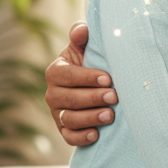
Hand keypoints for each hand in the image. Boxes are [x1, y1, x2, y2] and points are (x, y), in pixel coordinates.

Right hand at [45, 22, 116, 146]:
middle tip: (114, 97)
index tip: (108, 78)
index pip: (68, 75)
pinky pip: (68, 136)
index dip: (87, 77)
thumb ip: (81, 35)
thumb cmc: (90, 60)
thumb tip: (82, 30)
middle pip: (69, 99)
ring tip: (110, 115)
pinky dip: (81, 137)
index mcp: (56, 71)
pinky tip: (96, 135)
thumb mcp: (85, 46)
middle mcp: (52, 93)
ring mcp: (57, 113)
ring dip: (90, 118)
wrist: (93, 82)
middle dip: (93, 98)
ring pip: (69, 119)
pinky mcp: (64, 129)